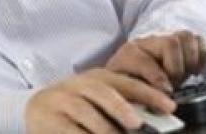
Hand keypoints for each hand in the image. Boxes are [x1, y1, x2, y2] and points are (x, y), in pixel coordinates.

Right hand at [25, 68, 174, 133]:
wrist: (35, 108)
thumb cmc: (75, 104)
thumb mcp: (98, 97)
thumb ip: (122, 104)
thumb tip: (151, 119)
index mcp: (98, 78)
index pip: (127, 82)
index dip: (149, 93)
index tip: (169, 107)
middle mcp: (80, 85)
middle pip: (103, 92)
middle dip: (123, 108)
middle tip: (138, 124)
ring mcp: (63, 101)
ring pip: (86, 112)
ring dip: (105, 128)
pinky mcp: (49, 119)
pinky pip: (70, 130)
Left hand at [105, 30, 205, 91]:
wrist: (128, 71)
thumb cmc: (127, 83)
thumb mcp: (125, 90)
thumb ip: (137, 95)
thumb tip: (155, 105)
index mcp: (129, 53)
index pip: (146, 60)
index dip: (158, 78)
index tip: (167, 92)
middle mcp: (149, 41)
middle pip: (171, 43)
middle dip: (176, 69)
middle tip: (175, 85)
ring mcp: (166, 38)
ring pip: (186, 37)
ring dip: (190, 61)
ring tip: (185, 77)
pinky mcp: (182, 41)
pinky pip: (199, 40)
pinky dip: (201, 57)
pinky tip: (194, 71)